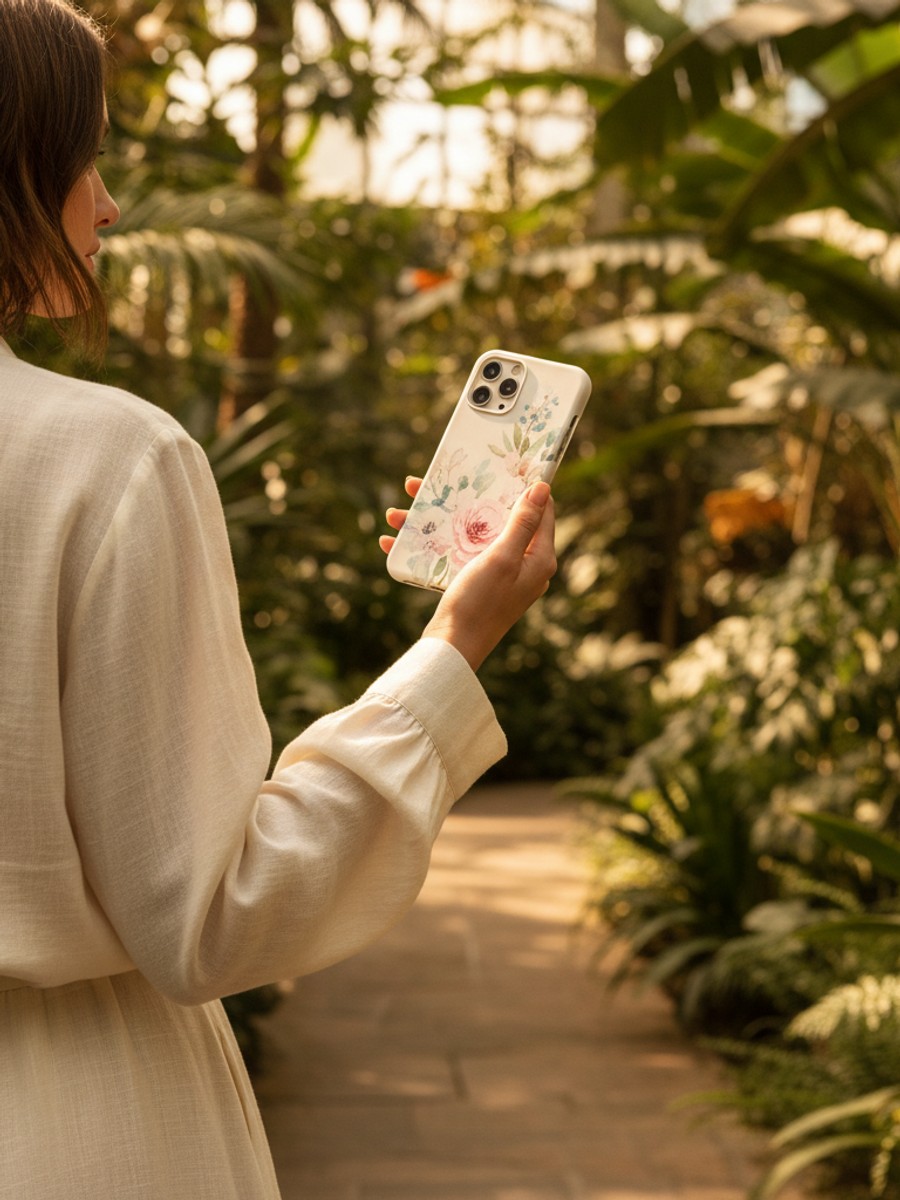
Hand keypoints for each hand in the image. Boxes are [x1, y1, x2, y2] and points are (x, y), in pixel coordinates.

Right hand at [379, 477, 556, 671]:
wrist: (452, 649)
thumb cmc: (481, 603)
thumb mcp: (503, 558)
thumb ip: (523, 523)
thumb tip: (542, 488)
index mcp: (539, 558)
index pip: (540, 511)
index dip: (523, 486)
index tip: (503, 462)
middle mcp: (522, 565)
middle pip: (496, 518)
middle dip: (464, 498)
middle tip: (433, 481)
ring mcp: (497, 575)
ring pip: (466, 534)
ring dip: (431, 521)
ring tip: (397, 511)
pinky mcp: (473, 583)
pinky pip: (451, 554)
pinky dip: (425, 545)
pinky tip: (394, 539)